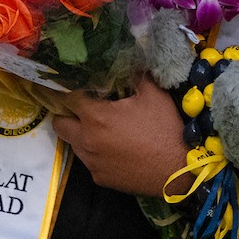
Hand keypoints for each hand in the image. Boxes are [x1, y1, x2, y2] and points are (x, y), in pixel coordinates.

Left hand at [50, 78, 192, 196]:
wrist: (179, 171)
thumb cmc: (165, 130)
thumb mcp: (154, 95)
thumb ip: (135, 75)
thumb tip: (127, 60)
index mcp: (96, 117)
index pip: (66, 98)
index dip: (65, 88)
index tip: (68, 83)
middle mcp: (87, 141)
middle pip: (59, 123)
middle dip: (66, 113)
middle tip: (82, 107)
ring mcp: (92, 162)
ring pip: (73, 143)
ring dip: (80, 133)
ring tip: (101, 127)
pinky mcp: (100, 178)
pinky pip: (89, 161)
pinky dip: (95, 152)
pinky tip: (114, 148)